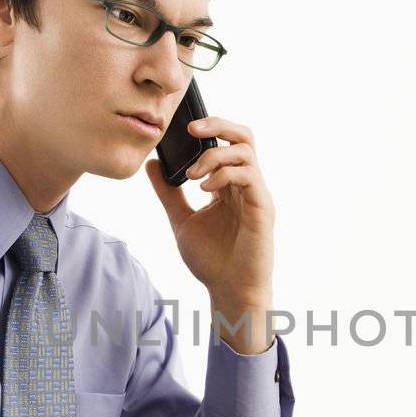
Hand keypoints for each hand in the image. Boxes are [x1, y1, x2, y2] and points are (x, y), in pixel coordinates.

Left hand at [144, 116, 274, 349]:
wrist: (229, 292)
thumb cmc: (212, 261)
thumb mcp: (182, 221)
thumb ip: (169, 193)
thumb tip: (152, 164)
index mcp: (229, 185)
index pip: (226, 143)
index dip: (208, 129)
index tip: (181, 130)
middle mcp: (246, 185)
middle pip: (243, 136)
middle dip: (218, 124)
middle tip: (190, 129)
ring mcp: (256, 194)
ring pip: (245, 151)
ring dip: (214, 155)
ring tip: (192, 175)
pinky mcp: (263, 207)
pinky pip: (248, 176)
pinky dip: (224, 174)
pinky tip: (204, 188)